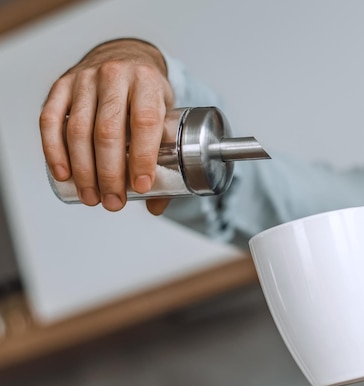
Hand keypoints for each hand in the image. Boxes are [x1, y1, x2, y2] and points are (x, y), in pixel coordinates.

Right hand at [40, 38, 173, 212]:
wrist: (127, 58)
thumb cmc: (147, 93)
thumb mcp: (167, 114)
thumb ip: (166, 155)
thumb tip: (156, 204)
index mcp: (147, 82)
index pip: (144, 122)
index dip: (142, 157)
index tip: (142, 186)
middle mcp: (115, 76)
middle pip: (108, 131)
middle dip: (110, 174)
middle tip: (114, 202)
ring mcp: (85, 79)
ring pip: (78, 130)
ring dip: (84, 170)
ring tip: (92, 197)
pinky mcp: (61, 86)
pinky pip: (51, 120)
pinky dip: (54, 151)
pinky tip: (64, 174)